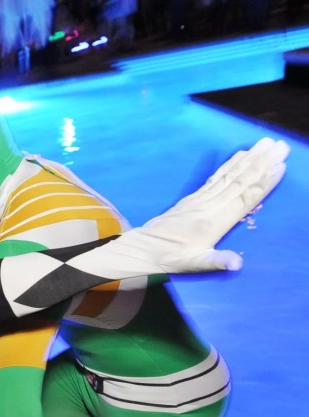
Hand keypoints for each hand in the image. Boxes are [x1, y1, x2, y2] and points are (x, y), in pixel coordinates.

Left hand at [128, 137, 288, 272]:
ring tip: (266, 144)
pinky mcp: (194, 197)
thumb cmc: (170, 259)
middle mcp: (209, 206)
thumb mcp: (194, 264)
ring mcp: (201, 199)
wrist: (143, 248)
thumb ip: (217, 261)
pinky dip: (230, 164)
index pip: (244, 199)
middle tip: (280, 146)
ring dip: (250, 159)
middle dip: (262, 164)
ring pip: (230, 176)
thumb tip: (238, 264)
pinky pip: (217, 177)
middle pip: (240, 182)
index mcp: (214, 222)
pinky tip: (241, 154)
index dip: (262, 183)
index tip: (279, 166)